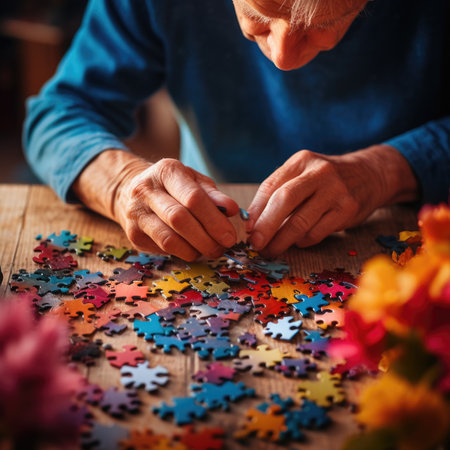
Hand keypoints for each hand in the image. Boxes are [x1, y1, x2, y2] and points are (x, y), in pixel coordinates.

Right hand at [73, 151, 238, 260]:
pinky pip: (162, 249)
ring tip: (210, 250)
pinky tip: (192, 249)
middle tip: (222, 248)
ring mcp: (136, 213)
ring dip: (195, 250)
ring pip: (169, 239)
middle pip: (179, 219)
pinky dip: (182, 253)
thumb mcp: (194, 181)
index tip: (230, 236)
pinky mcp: (134, 235)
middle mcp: (146, 190)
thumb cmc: (172, 186)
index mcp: (166, 171)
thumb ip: (213, 195)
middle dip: (206, 239)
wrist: (131, 191)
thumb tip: (232, 210)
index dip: (214, 220)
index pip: (192, 197)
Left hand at [247, 145, 418, 256]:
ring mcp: (336, 191)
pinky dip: (302, 241)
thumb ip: (279, 192)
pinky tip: (298, 241)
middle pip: (284, 201)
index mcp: (301, 161)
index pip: (271, 186)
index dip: (255, 210)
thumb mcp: (303, 174)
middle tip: (255, 244)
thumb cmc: (325, 179)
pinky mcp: (348, 210)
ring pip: (301, 222)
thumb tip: (253, 223)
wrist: (369, 174)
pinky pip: (317, 232)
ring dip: (281, 241)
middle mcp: (319, 173)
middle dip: (265, 226)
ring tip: (270, 250)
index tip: (246, 228)